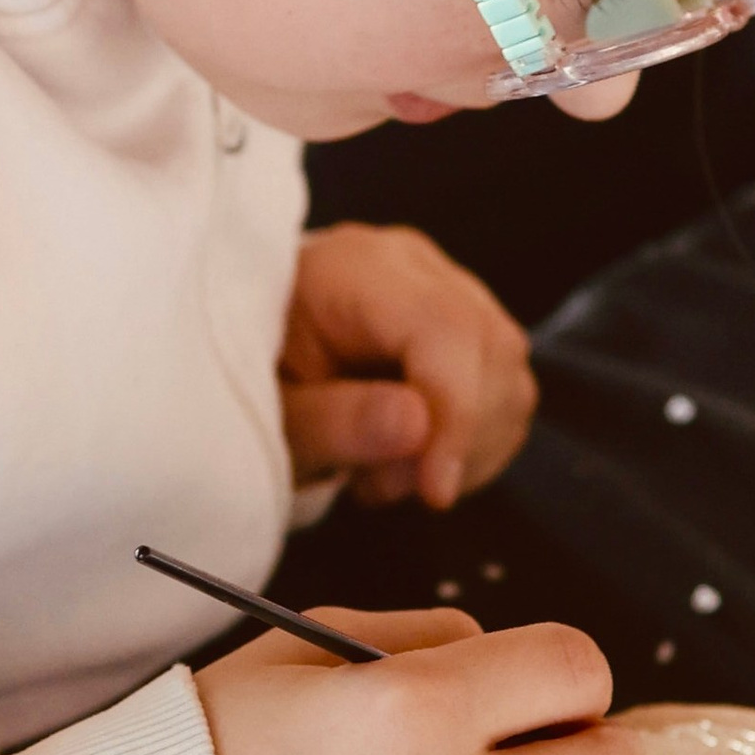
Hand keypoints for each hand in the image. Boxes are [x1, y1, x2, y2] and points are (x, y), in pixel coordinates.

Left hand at [278, 222, 536, 509]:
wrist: (245, 359)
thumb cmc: (252, 384)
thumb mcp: (273, 417)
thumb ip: (336, 421)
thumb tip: (419, 425)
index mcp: (354, 267)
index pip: (444, 326)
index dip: (455, 412)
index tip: (434, 490)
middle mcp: (412, 264)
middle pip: (489, 349)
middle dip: (454, 439)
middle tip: (377, 482)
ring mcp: (448, 289)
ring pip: (509, 375)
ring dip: (464, 448)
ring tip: (383, 472)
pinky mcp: (469, 327)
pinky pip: (508, 392)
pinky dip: (474, 445)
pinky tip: (412, 459)